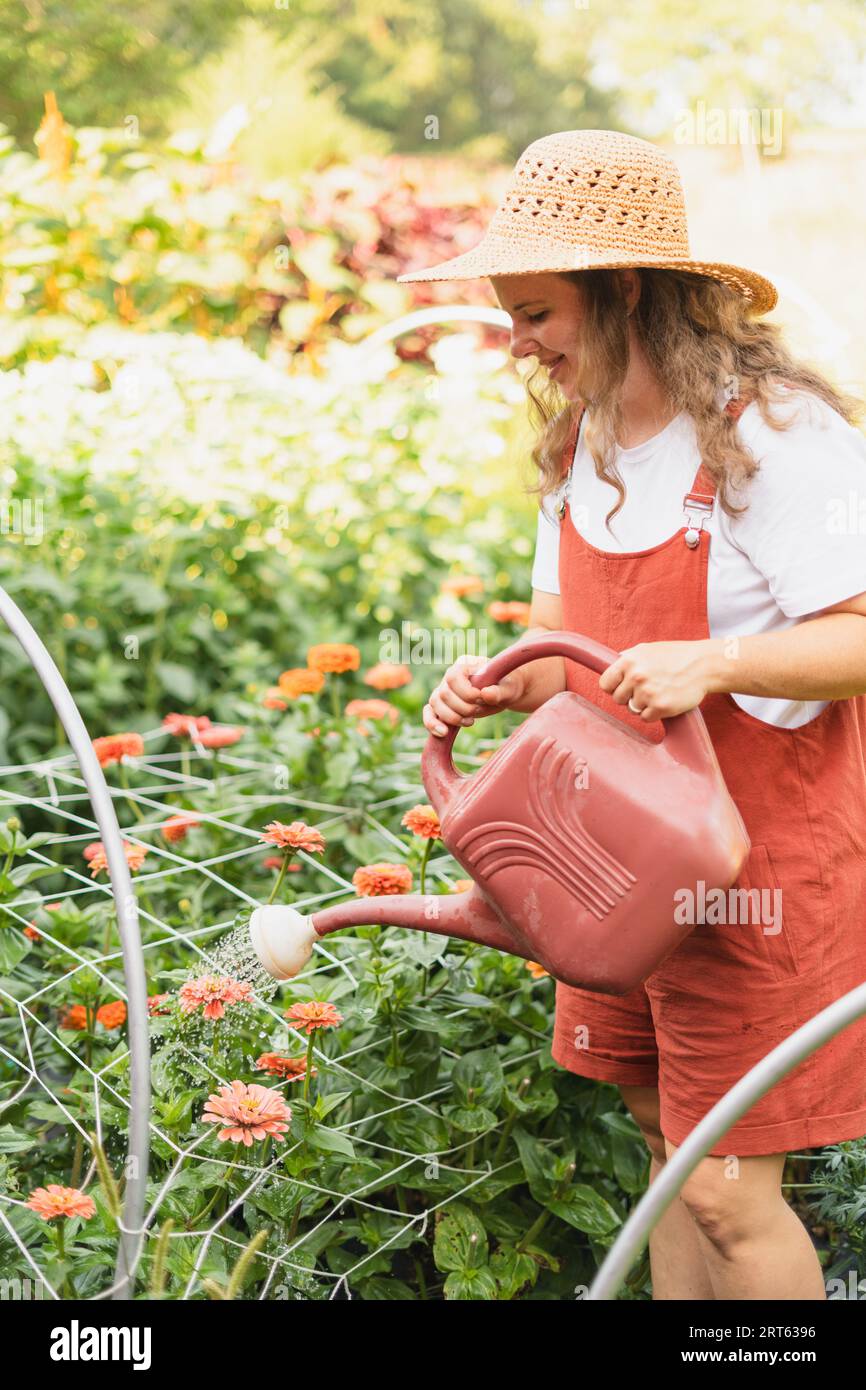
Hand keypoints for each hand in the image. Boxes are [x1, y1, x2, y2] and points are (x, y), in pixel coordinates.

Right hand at [422, 654, 526, 736]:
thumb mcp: (509, 687)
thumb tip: (486, 694)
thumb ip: (499, 691)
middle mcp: (449, 676)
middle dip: (463, 708)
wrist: (504, 692)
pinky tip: (442, 733)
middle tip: (480, 710)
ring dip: (452, 717)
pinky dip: (432, 723)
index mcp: (464, 664)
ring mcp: (444, 690)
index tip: (482, 699)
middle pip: (443, 694)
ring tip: (470, 721)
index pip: (453, 677)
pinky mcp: (442, 706)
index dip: (465, 693)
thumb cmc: (507, 685)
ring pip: (435, 704)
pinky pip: (429, 713)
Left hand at [598, 640, 712, 720]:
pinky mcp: (661, 707)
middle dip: (629, 696)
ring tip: (659, 692)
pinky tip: (665, 701)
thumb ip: (628, 658)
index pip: (605, 683)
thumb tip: (610, 664)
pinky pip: (646, 718)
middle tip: (647, 689)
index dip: (613, 687)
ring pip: (632, 709)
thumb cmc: (676, 656)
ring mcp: (648, 693)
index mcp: (629, 661)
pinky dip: (654, 713)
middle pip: (618, 699)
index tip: (622, 687)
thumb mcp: (648, 649)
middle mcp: (636, 677)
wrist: (704, 665)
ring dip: (643, 705)